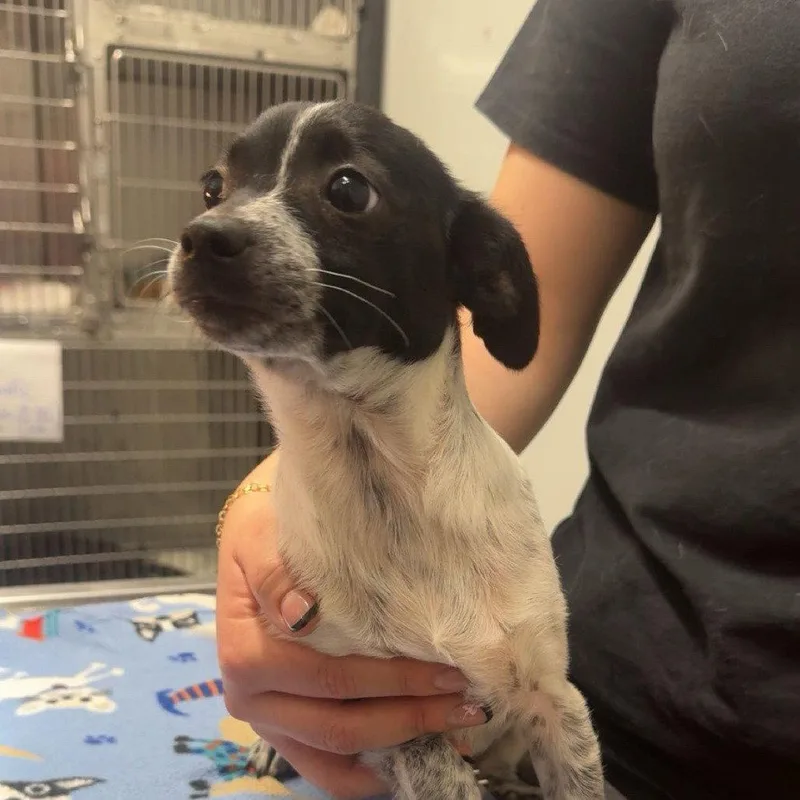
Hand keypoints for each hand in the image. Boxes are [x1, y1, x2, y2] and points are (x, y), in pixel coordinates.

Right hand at [216, 457, 486, 797]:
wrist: (252, 535)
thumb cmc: (263, 530)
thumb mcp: (259, 537)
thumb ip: (276, 575)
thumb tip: (301, 615)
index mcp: (245, 654)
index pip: (329, 679)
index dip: (391, 682)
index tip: (447, 671)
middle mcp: (249, 698)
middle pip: (338, 724)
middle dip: (408, 717)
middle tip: (467, 703)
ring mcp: (267, 719)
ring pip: (335, 751)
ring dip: (397, 745)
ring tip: (454, 728)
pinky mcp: (282, 726)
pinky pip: (322, 764)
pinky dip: (365, 771)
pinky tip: (410, 760)